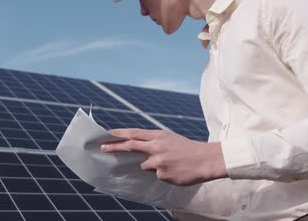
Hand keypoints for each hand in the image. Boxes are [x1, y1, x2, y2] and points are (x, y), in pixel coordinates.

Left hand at [101, 128, 226, 185]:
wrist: (205, 160)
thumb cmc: (187, 148)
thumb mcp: (170, 139)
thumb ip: (153, 142)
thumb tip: (137, 149)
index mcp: (159, 136)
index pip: (134, 133)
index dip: (120, 133)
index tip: (107, 133)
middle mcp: (156, 147)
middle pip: (130, 146)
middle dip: (115, 147)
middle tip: (102, 148)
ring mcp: (158, 162)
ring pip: (145, 165)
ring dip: (153, 165)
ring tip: (170, 163)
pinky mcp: (162, 174)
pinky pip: (157, 175)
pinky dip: (163, 173)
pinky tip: (175, 170)